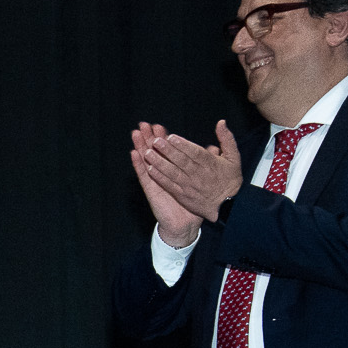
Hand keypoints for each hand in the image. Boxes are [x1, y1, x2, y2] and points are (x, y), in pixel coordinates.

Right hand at [128, 123, 200, 246]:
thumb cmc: (194, 202)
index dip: (165, 138)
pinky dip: (138, 165)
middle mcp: (164, 174)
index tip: (161, 126)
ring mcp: (156, 181)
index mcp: (176, 170)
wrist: (185, 223)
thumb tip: (214, 148)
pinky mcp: (151, 190)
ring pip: (146, 161)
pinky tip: (134, 154)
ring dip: (140, 146)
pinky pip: (144, 176)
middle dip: (150, 138)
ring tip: (136, 133)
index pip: (169, 150)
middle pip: (155, 152)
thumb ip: (207, 163)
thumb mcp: (204, 180)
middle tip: (144, 124)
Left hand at [138, 120, 244, 224]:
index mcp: (210, 164)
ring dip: (159, 163)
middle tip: (155, 141)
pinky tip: (150, 170)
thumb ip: (227, 139)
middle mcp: (198, 174)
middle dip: (167, 151)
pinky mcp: (183, 195)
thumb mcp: (234, 157)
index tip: (171, 136)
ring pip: (173, 172)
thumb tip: (221, 123)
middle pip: (181, 161)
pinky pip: (170, 185)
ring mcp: (189, 185)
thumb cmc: (230, 180)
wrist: (228, 206)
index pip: (195, 152)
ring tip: (148, 153)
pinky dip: (160, 178)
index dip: (182, 144)